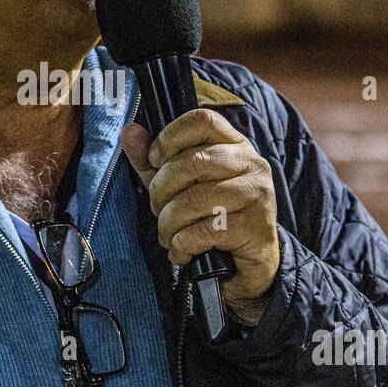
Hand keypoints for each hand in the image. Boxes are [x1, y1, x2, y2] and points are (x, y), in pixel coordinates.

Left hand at [120, 109, 280, 324]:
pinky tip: (183, 252)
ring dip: (169, 223)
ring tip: (169, 236)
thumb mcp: (178, 187)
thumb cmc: (210, 219)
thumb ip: (154, 162)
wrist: (247, 266)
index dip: (169, 137)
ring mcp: (257, 194)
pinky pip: (205, 231)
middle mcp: (251, 163)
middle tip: (158, 210)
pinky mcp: (256, 227)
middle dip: (161, 190)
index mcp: (234, 145)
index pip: (202, 120)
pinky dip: (183, 244)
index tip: (154, 161)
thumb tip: (130, 132)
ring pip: (195, 200)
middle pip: (192, 161)